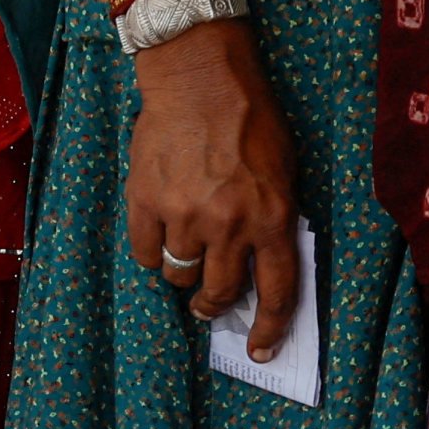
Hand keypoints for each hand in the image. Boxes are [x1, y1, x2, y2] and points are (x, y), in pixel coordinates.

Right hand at [124, 18, 302, 359]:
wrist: (199, 78)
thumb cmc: (249, 119)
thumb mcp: (282, 172)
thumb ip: (272, 219)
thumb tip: (259, 263)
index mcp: (272, 218)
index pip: (277, 292)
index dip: (269, 328)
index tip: (259, 349)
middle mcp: (230, 225)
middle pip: (219, 293)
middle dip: (213, 304)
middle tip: (208, 302)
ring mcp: (185, 216)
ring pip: (179, 275)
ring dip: (183, 271)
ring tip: (184, 250)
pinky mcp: (146, 202)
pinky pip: (146, 253)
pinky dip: (153, 251)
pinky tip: (159, 231)